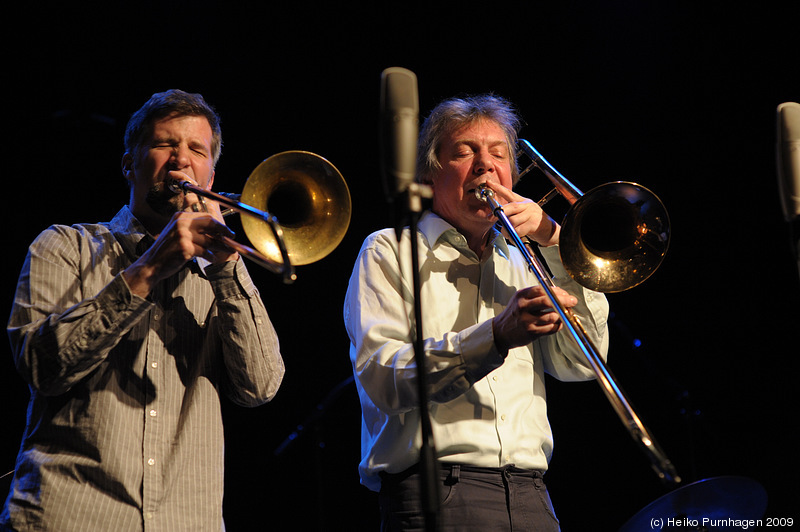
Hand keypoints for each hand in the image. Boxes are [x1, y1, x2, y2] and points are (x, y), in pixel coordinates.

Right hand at [123, 175, 238, 296]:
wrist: (151, 264)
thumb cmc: (166, 251)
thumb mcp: (177, 233)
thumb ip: (192, 228)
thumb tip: (215, 230)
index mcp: (180, 216)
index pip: (205, 216)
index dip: (219, 224)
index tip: (227, 231)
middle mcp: (181, 223)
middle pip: (210, 224)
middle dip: (224, 231)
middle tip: (232, 238)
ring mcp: (183, 235)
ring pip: (209, 240)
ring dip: (220, 246)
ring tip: (227, 250)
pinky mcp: (185, 248)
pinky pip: (204, 251)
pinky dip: (210, 256)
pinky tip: (212, 258)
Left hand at [487, 182, 559, 246]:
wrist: (551, 232)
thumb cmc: (534, 224)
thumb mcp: (524, 215)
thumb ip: (512, 214)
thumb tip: (497, 217)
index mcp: (524, 202)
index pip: (509, 193)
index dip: (498, 188)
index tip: (489, 183)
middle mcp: (528, 206)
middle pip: (511, 206)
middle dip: (499, 212)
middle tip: (490, 217)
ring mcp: (532, 214)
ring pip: (513, 220)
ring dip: (506, 228)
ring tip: (507, 233)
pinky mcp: (534, 224)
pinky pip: (518, 230)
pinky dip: (513, 235)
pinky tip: (515, 237)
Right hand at [492, 285, 577, 351]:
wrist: (501, 331)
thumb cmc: (514, 314)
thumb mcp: (520, 300)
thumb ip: (536, 295)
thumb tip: (558, 293)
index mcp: (521, 296)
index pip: (542, 289)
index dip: (557, 291)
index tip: (566, 294)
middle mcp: (523, 307)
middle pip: (548, 301)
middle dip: (564, 301)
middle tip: (572, 301)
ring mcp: (527, 320)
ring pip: (552, 316)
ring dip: (561, 315)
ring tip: (564, 314)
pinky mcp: (531, 332)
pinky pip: (550, 328)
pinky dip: (558, 326)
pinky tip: (558, 323)